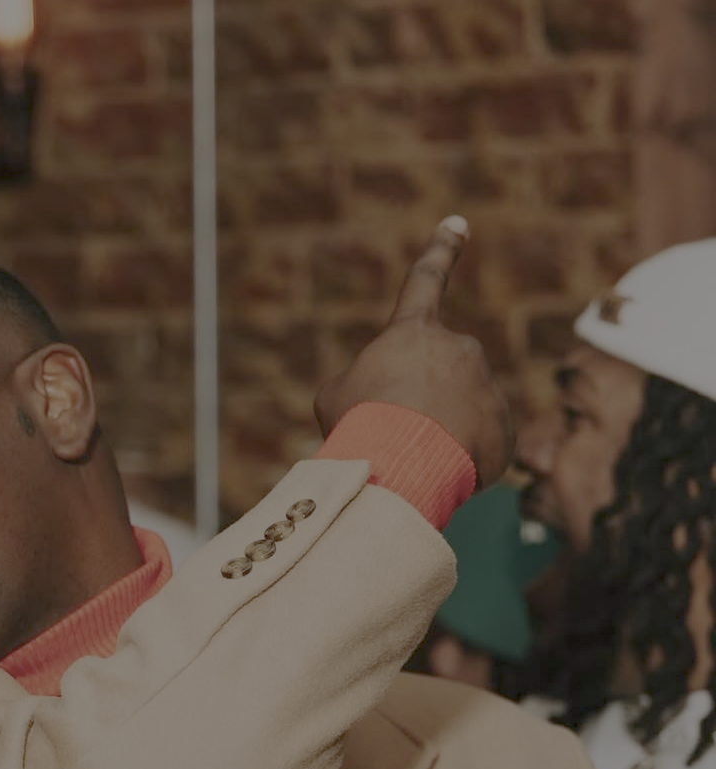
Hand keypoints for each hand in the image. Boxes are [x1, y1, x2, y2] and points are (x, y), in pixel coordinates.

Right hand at [313, 217, 513, 486]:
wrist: (397, 467)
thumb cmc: (358, 427)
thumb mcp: (336, 398)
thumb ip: (366, 384)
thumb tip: (388, 401)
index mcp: (412, 332)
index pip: (425, 282)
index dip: (441, 251)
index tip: (458, 223)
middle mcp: (459, 347)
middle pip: (439, 376)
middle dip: (423, 404)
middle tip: (396, 437)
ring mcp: (486, 385)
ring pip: (462, 411)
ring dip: (440, 435)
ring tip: (415, 459)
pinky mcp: (504, 426)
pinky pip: (481, 443)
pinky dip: (460, 461)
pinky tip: (439, 474)